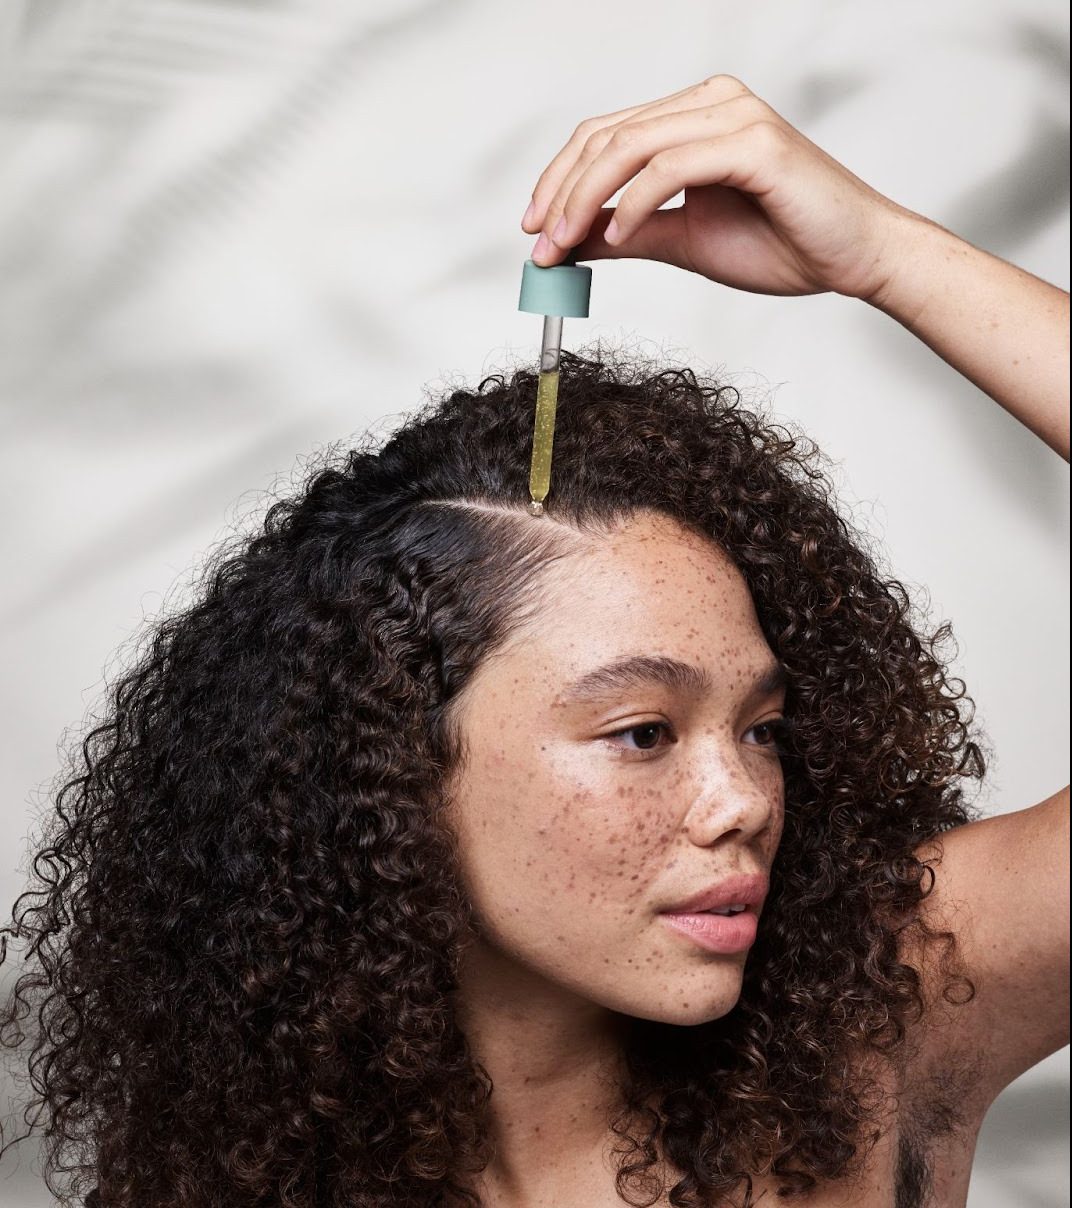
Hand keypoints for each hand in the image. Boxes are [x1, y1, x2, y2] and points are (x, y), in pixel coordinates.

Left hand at [521, 74, 918, 302]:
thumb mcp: (683, 241)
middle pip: (608, 134)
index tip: (533, 230)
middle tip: (538, 242)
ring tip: (563, 244)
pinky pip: (671, 168)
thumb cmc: (782, 244)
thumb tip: (569, 240)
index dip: (560, 180)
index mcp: (694, 118)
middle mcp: (712, 103)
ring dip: (585, 199)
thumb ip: (628, 233)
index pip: (606, 135)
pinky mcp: (754, 143)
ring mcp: (734, 116)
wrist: (852, 258)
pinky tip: (614, 239)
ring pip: (631, 146)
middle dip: (562, 191)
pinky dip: (634, 204)